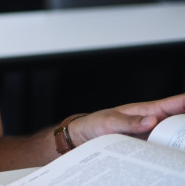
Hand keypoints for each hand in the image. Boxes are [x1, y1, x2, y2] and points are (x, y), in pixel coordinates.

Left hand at [68, 93, 184, 145]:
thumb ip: (128, 122)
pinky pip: (160, 148)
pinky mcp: (145, 147)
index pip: (169, 104)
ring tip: (182, 144)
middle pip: (176, 121)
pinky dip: (167, 150)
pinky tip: (172, 155)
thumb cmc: (95, 124)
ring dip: (179, 138)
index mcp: (143, 110)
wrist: (83, 138)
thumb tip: (151, 120)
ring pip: (171, 135)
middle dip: (184, 124)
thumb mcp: (109, 121)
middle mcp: (150, 122)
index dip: (184, 101)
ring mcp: (149, 135)